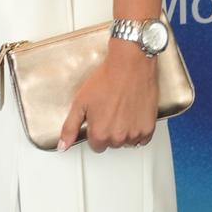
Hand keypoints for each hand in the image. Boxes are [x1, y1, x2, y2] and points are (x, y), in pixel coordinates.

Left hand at [57, 39, 157, 153]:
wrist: (129, 65)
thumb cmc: (106, 80)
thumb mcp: (80, 102)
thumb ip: (70, 127)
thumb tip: (63, 146)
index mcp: (100, 133)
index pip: (95, 145)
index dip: (95, 130)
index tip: (97, 118)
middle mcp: (118, 138)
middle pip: (111, 143)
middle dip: (109, 130)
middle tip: (109, 110)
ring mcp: (134, 134)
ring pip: (126, 142)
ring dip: (123, 131)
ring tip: (121, 110)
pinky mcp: (148, 128)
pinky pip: (142, 139)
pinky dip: (137, 130)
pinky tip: (132, 115)